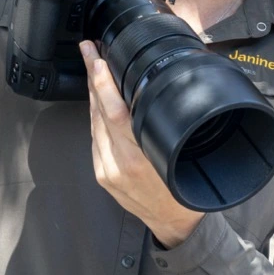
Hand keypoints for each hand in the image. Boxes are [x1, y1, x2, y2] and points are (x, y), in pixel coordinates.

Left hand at [80, 40, 204, 246]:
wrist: (174, 224)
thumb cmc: (185, 188)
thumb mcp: (182, 153)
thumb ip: (166, 124)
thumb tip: (162, 88)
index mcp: (139, 158)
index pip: (114, 110)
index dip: (102, 81)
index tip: (98, 58)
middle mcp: (118, 163)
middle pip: (98, 111)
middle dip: (92, 77)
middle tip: (89, 50)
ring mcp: (106, 169)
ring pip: (93, 122)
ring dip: (93, 94)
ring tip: (93, 68)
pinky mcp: (101, 174)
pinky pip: (94, 138)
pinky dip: (95, 115)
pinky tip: (98, 101)